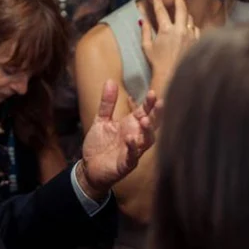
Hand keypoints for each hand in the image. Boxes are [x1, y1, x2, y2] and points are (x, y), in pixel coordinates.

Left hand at [78, 80, 162, 199]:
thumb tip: (110, 81)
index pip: (145, 112)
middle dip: (156, 114)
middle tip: (159, 102)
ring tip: (145, 120)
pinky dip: (133, 149)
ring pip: (146, 141)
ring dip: (147, 131)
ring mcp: (133, 151)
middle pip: (151, 125)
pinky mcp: (125, 164)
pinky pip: (132, 157)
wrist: (89, 168)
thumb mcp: (101, 120)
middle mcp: (136, 137)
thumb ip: (107, 103)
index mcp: (131, 125)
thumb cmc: (99, 145)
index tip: (153, 93)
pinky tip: (130, 139)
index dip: (150, 103)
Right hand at [141, 0, 199, 90]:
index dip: (158, 2)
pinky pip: (196, 28)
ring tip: (182, 12)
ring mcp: (190, 35)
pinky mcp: (197, 41)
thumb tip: (142, 19)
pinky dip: (191, 26)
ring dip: (185, 13)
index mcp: (166, 30)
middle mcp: (180, 30)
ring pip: (190, 18)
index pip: (161, 11)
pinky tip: (188, 27)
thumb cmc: (157, 62)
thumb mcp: (147, 46)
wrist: (172, 75)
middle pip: (181, 9)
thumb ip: (145, 31)